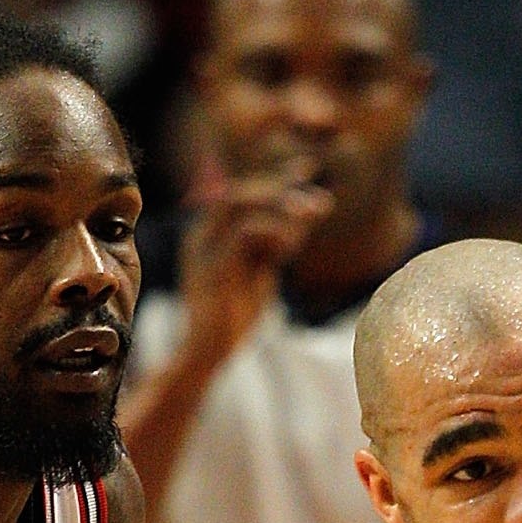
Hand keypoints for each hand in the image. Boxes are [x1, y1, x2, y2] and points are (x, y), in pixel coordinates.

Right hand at [178, 166, 331, 369]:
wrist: (207, 354)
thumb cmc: (234, 316)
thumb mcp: (262, 271)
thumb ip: (278, 242)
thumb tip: (307, 214)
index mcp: (212, 232)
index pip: (245, 193)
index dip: (276, 177)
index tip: (309, 168)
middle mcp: (203, 233)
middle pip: (241, 191)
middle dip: (282, 187)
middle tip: (319, 200)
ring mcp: (203, 247)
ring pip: (238, 202)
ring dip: (278, 203)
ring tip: (311, 212)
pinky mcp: (211, 268)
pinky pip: (242, 234)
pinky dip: (271, 231)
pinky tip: (293, 243)